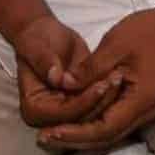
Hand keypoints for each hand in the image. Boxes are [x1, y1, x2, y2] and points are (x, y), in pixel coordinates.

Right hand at [12, 14, 116, 128]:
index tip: (101, 85)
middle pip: (80, 118)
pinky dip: (108, 91)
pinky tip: (119, 76)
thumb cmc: (37, 40)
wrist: (45, 35)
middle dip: (100, 100)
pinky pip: (96, 101)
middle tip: (117, 79)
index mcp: (34, 108)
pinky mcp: (78, 101)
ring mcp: (65, 110)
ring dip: (108, 97)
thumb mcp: (37, 48)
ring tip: (120, 75)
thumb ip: (45, 63)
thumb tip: (55, 77)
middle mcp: (48, 116)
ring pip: (92, 113)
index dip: (83, 101)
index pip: (64, 114)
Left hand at [36, 0, 154, 151]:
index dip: (75, 133)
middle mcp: (146, 111)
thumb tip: (63, 85)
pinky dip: (95, 124)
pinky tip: (77, 119)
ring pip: (111, 133)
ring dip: (83, 134)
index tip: (50, 132)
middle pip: (106, 138)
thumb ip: (89, 69)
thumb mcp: (115, 45)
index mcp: (141, 100)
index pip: (103, 129)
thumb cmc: (150, 31)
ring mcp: (146, 109)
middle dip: (74, 139)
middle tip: (44, 138)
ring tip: (55, 133)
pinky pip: (116, 122)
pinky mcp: (143, 103)